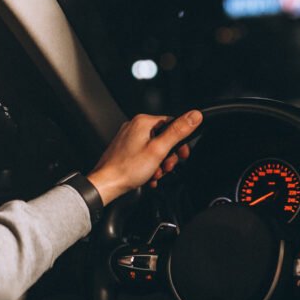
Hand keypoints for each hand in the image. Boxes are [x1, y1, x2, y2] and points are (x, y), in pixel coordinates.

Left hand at [87, 111, 202, 204]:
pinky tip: (148, 175)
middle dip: (168, 155)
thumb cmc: (127, 169)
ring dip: (159, 163)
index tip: (182, 154)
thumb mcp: (159, 150)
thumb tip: (194, 116)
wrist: (106, 184)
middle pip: (163, 137)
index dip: (180, 141)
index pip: (172, 124)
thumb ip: (178, 132)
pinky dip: (149, 165)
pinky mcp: (125, 150)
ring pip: (154, 148)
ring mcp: (128, 138)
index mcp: (143, 122)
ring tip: (155, 173)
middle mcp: (134, 127)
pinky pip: (144, 154)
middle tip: (166, 167)